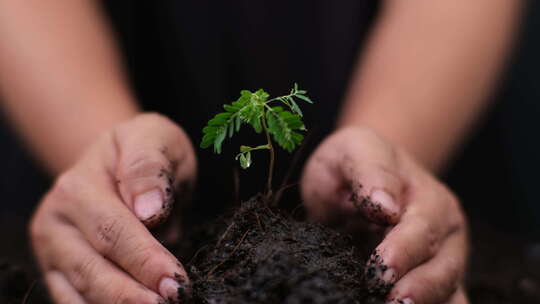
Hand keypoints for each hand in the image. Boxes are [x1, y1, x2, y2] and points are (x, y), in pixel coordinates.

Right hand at [30, 113, 196, 303]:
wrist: (117, 162)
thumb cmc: (144, 151)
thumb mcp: (153, 138)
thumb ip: (150, 166)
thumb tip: (150, 209)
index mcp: (77, 187)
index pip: (114, 232)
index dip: (145, 260)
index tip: (175, 282)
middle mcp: (56, 222)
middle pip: (93, 270)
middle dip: (132, 295)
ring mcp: (53, 252)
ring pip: (81, 293)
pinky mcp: (57, 273)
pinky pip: (74, 302)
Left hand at [301, 126, 467, 303]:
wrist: (352, 174)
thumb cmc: (353, 162)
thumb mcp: (355, 150)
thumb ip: (370, 172)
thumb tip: (385, 206)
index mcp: (429, 199)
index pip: (422, 229)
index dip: (403, 252)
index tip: (380, 272)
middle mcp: (443, 232)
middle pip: (443, 267)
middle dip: (419, 289)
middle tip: (390, 303)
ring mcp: (441, 259)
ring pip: (448, 290)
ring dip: (428, 302)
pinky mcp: (429, 282)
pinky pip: (442, 300)